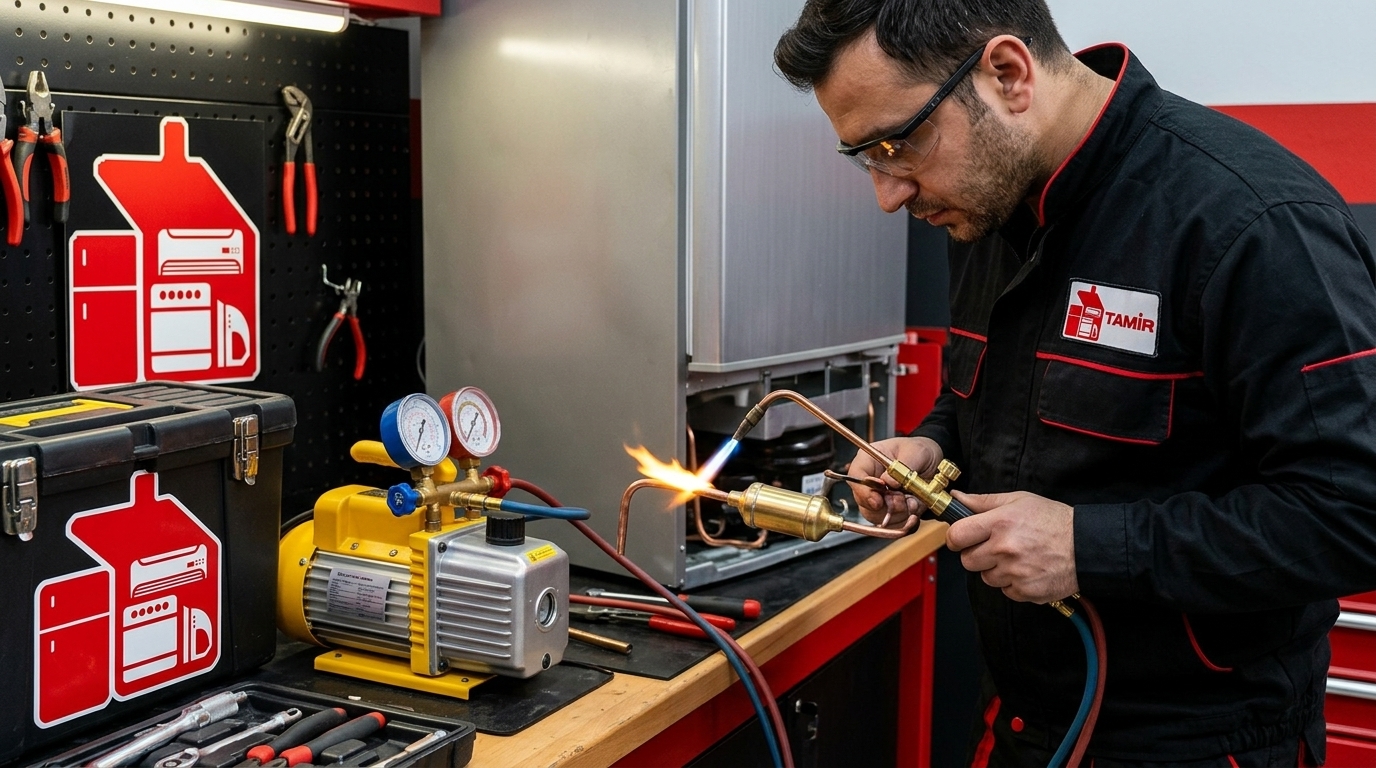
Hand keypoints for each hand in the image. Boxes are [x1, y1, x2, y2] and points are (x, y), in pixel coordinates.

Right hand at [845, 436, 941, 524]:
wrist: (933, 465)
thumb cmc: (919, 451)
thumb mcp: (916, 451)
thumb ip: (903, 464)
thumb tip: (889, 482)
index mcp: (869, 460)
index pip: (855, 476)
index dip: (863, 491)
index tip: (878, 500)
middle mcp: (869, 481)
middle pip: (864, 502)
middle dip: (887, 506)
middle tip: (903, 500)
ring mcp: (878, 498)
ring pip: (877, 517)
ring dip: (899, 514)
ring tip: (914, 501)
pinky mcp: (889, 511)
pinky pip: (892, 524)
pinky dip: (906, 520)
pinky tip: (915, 507)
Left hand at [945, 490, 1077, 603]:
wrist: (1087, 546)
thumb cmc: (1053, 520)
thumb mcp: (1019, 500)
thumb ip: (983, 501)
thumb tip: (956, 497)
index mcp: (1000, 523)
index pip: (956, 536)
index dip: (955, 538)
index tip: (961, 539)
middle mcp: (1005, 549)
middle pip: (967, 560)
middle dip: (977, 554)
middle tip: (995, 547)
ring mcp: (1015, 572)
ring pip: (986, 578)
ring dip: (996, 570)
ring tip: (1017, 557)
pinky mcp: (1026, 591)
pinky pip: (1006, 591)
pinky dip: (1013, 583)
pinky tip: (1028, 569)